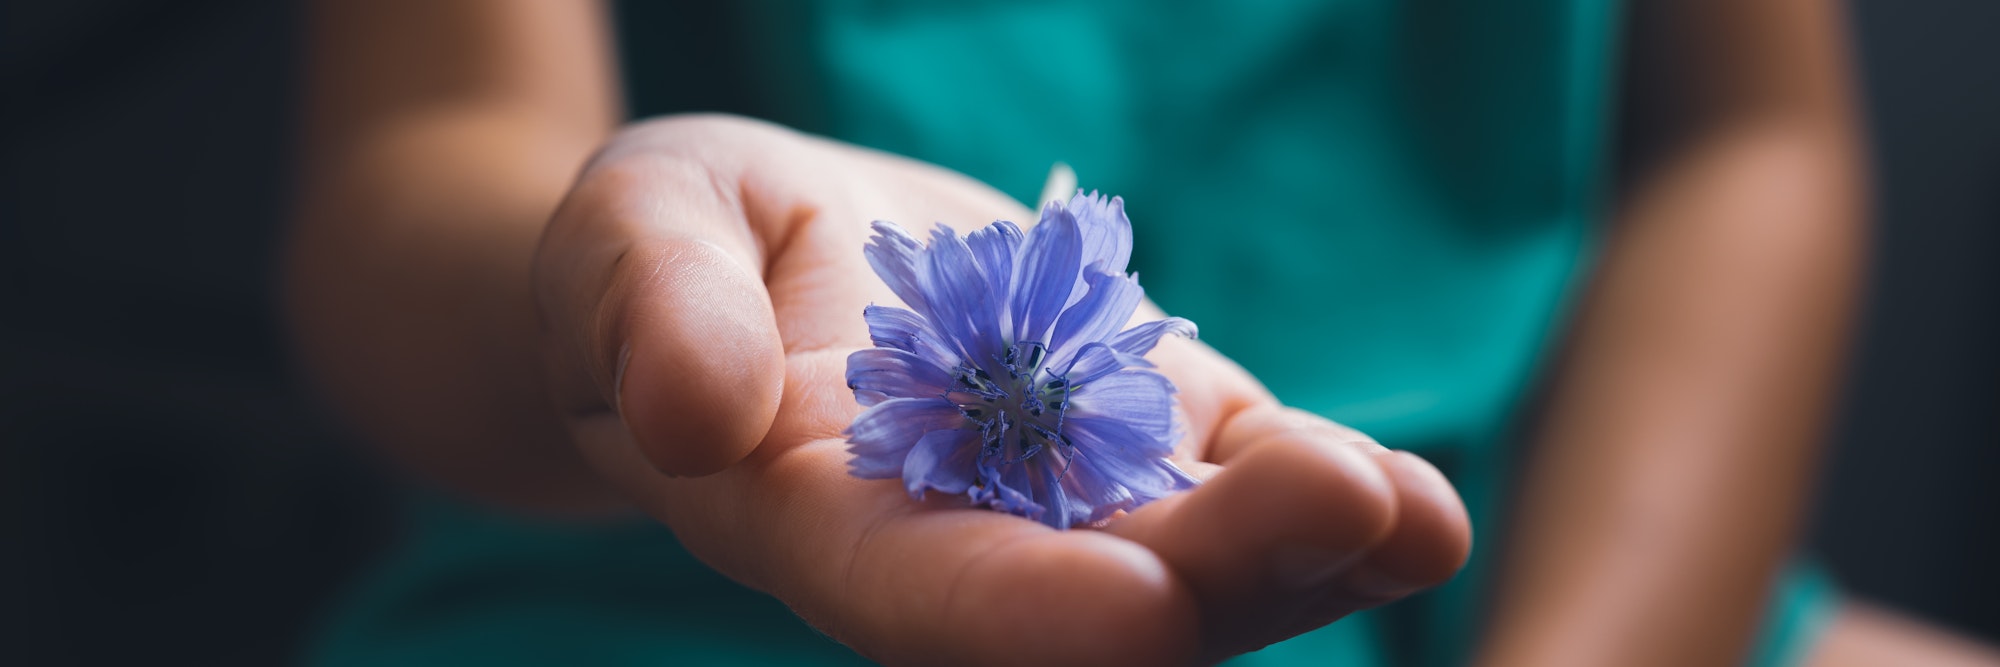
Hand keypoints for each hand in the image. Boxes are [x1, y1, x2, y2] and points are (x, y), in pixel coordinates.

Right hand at [532, 114, 1471, 665]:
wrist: (752, 260)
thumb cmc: (661, 252)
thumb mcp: (628, 241)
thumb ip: (652, 314)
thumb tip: (698, 412)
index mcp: (815, 525)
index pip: (920, 594)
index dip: (1024, 614)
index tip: (1137, 612)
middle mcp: (959, 543)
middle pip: (1093, 592)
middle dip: (1219, 567)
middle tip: (1346, 502)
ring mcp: (1063, 492)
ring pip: (1191, 555)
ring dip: (1301, 550)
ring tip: (1407, 512)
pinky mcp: (1137, 425)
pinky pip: (1232, 474)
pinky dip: (1320, 494)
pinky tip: (1408, 502)